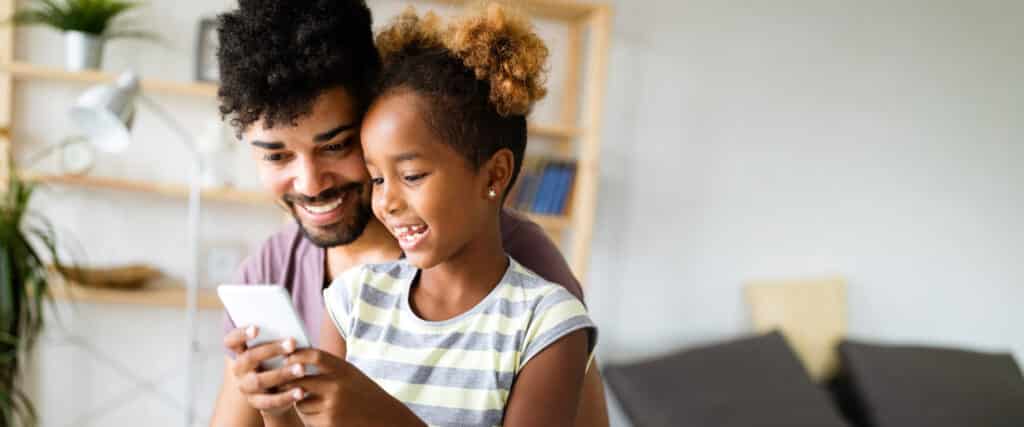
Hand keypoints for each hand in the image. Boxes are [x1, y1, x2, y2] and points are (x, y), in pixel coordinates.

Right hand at [224, 325, 306, 415]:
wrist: (276, 392)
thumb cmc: (278, 363)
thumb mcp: (276, 352)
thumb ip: (278, 342)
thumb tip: (293, 336)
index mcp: (241, 353)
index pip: (231, 341)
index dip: (241, 334)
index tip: (256, 328)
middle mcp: (239, 369)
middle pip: (249, 357)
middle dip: (271, 349)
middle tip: (292, 343)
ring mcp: (245, 387)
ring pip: (259, 380)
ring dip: (281, 373)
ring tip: (301, 369)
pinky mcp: (256, 403)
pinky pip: (269, 401)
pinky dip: (286, 397)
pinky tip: (300, 391)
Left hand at [281, 349, 425, 426]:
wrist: (384, 417)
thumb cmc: (363, 394)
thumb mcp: (350, 374)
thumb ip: (329, 367)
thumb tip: (295, 358)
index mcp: (343, 369)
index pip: (314, 355)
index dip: (297, 354)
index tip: (287, 357)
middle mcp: (337, 386)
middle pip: (299, 380)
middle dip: (288, 381)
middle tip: (282, 380)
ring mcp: (332, 406)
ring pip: (300, 402)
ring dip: (300, 402)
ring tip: (313, 401)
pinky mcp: (329, 423)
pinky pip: (307, 418)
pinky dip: (309, 417)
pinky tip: (322, 415)